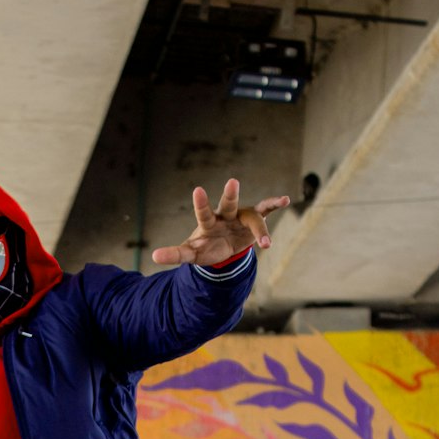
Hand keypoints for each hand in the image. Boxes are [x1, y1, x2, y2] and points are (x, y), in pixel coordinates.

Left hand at [152, 179, 289, 267]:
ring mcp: (240, 217)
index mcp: (208, 222)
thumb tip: (153, 256)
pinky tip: (285, 200)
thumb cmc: (205, 248)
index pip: (203, 212)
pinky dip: (275, 205)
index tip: (197, 190)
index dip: (201, 203)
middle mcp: (225, 215)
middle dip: (230, 195)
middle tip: (232, 182)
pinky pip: (266, 212)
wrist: (221, 248)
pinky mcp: (253, 221)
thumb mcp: (190, 253)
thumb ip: (175, 254)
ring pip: (251, 214)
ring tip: (269, 230)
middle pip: (228, 204)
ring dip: (260, 222)